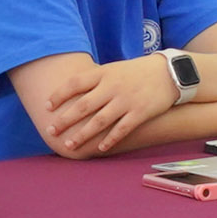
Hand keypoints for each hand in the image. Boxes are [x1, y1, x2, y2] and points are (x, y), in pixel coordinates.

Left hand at [43, 53, 175, 157]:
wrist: (170, 72)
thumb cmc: (137, 72)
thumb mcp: (114, 69)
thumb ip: (95, 80)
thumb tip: (71, 92)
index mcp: (104, 73)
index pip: (75, 83)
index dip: (59, 95)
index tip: (46, 106)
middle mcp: (113, 87)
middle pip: (83, 105)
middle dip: (65, 120)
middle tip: (51, 131)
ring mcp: (126, 101)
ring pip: (99, 121)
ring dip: (82, 135)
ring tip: (69, 145)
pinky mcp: (140, 113)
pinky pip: (121, 129)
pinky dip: (109, 140)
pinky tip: (99, 149)